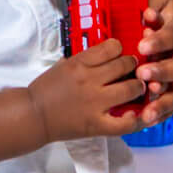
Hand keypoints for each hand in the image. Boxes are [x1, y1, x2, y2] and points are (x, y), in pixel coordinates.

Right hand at [29, 38, 148, 144]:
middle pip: (125, 65)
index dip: (120, 48)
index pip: (112, 47)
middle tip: (133, 68)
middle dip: (132, 65)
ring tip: (137, 87)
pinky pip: (125, 123)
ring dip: (139, 86)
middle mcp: (89, 81)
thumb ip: (85, 60)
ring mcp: (94, 104)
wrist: (34, 116)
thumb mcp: (64, 65)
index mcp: (79, 64)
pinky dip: (136, 118)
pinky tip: (137, 113)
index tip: (120, 52)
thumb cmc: (46, 90)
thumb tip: (108, 54)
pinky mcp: (96, 125)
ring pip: (131, 89)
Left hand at [134, 0, 172, 122]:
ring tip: (147, 112)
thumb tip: (146, 13)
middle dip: (162, 72)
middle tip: (142, 74)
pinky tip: (147, 122)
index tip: (143, 43)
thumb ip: (152, 1)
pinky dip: (162, 114)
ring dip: (163, 102)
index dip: (160, 40)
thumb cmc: (168, 8)